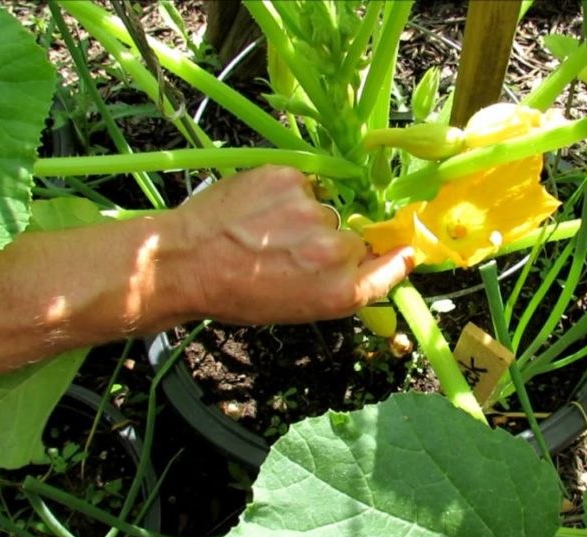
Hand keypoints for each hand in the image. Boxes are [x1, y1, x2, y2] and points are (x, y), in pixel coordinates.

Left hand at [168, 165, 413, 324]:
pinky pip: (302, 185)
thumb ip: (337, 287)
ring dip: (303, 217)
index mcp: (337, 292)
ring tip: (265, 232)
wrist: (184, 262)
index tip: (402, 250)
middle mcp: (332, 251)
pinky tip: (258, 211)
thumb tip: (363, 264)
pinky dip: (284, 194)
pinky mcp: (289, 179)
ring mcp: (312, 210)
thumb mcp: (295, 308)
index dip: (395, 259)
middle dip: (329, 242)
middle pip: (352, 237)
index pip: (388, 268)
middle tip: (290, 252)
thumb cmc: (234, 294)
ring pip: (324, 209)